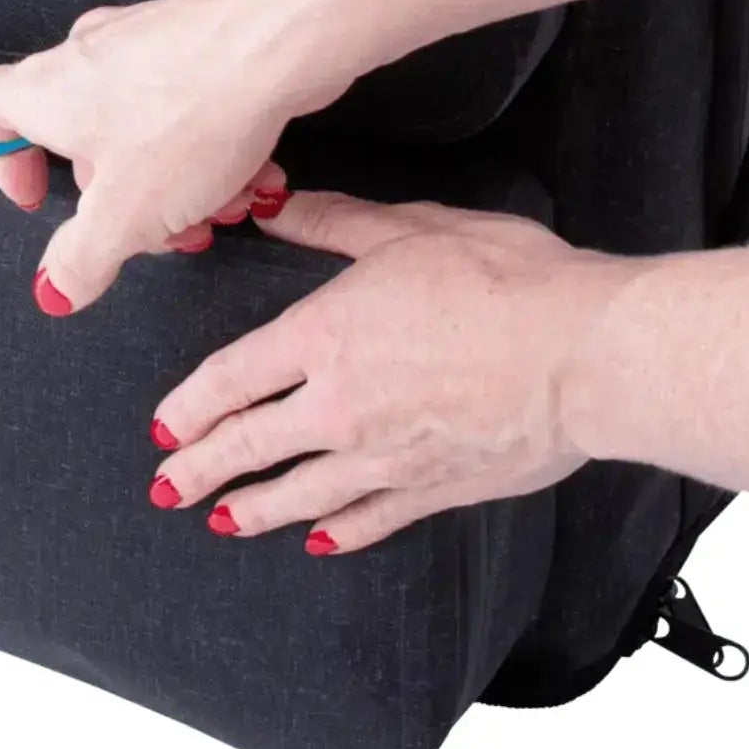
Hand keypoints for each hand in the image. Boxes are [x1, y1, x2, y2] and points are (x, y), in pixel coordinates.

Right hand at [0, 0, 353, 313]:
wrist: (281, 44)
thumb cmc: (198, 107)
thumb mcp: (127, 215)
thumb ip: (82, 258)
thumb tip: (56, 285)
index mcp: (50, 92)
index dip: (5, 158)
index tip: (34, 195)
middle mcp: (91, 57)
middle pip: (84, 136)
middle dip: (124, 195)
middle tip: (154, 229)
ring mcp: (147, 43)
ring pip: (147, 128)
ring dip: (182, 181)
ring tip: (221, 206)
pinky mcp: (199, 41)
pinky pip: (192, 106)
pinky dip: (216, 147)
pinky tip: (254, 176)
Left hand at [145, 193, 632, 553]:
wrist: (585, 354)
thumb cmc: (508, 280)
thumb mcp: (410, 229)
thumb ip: (333, 223)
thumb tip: (273, 207)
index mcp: (324, 337)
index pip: (231, 378)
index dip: (190, 404)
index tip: (163, 425)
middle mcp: (341, 407)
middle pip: (250, 445)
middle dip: (199, 469)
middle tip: (165, 487)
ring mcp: (385, 457)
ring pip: (299, 493)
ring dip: (252, 509)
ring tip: (220, 521)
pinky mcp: (434, 490)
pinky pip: (368, 519)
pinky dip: (336, 532)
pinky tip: (317, 541)